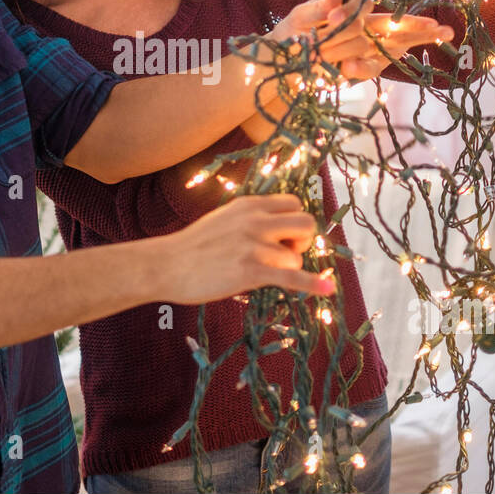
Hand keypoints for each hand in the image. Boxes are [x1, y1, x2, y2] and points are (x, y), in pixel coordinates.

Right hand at [152, 194, 333, 302]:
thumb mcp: (224, 219)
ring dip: (287, 268)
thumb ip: (250, 219)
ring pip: (296, 256)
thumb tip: (277, 228)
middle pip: (306, 223)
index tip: (285, 237)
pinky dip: (313, 284)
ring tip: (262, 273)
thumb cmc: (193, 247)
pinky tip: (328, 289)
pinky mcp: (251, 270)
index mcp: (249, 205)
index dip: (295, 222)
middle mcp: (255, 220)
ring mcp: (254, 245)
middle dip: (303, 241)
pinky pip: (292, 276)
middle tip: (287, 253)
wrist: (166, 265)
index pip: (294, 204)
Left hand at [268, 0, 383, 81]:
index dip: (350, 10)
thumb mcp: (302, 18)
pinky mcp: (361, 67)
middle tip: (319, 39)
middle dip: (340, 31)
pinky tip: (345, 68)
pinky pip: (371, 68)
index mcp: (347, 6)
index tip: (332, 17)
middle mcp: (358, 24)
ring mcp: (360, 45)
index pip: (363, 2)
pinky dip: (359, 68)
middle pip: (361, 24)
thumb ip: (321, 7)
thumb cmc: (295, 32)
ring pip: (361, 45)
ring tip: (319, 54)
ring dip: (339, 50)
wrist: (286, 60)